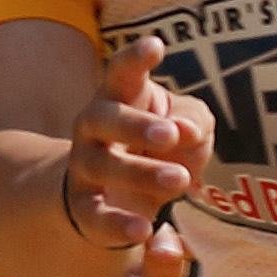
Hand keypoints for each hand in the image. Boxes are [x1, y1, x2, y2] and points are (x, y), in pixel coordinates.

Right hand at [57, 40, 204, 249]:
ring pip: (103, 166)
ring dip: (141, 173)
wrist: (111, 193)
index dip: (135, 59)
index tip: (156, 46)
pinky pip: (95, 216)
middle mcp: (93, 127)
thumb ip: (193, 122)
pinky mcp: (84, 208)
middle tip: (171, 134)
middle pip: (104, 118)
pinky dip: (118, 223)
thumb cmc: (157, 146)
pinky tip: (144, 230)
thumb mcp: (185, 127)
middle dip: (136, 125)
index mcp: (118, 97)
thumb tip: (184, 132)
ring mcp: (84, 167)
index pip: (121, 72)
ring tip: (180, 180)